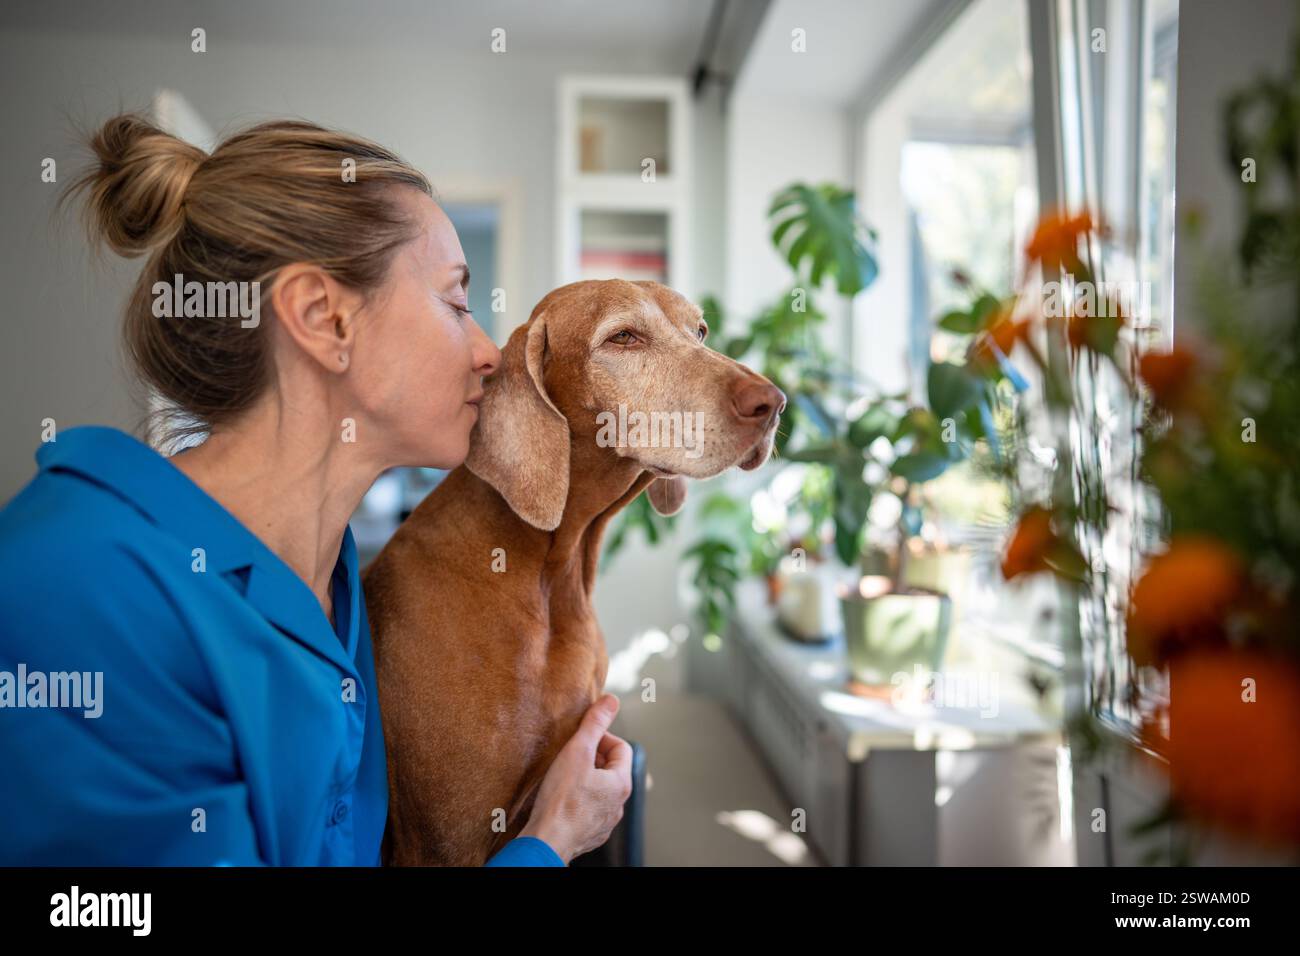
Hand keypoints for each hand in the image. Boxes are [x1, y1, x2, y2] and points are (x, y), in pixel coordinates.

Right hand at [519, 694, 632, 863]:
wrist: (546, 842)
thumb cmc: (561, 800)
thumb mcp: (577, 751)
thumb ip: (594, 724)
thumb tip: (611, 701)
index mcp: (621, 784)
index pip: (622, 748)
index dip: (603, 737)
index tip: (583, 738)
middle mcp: (618, 805)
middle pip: (611, 770)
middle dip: (593, 758)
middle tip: (570, 754)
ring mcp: (605, 822)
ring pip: (600, 791)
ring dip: (586, 779)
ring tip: (564, 776)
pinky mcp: (590, 834)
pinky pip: (589, 810)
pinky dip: (578, 800)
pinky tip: (560, 799)